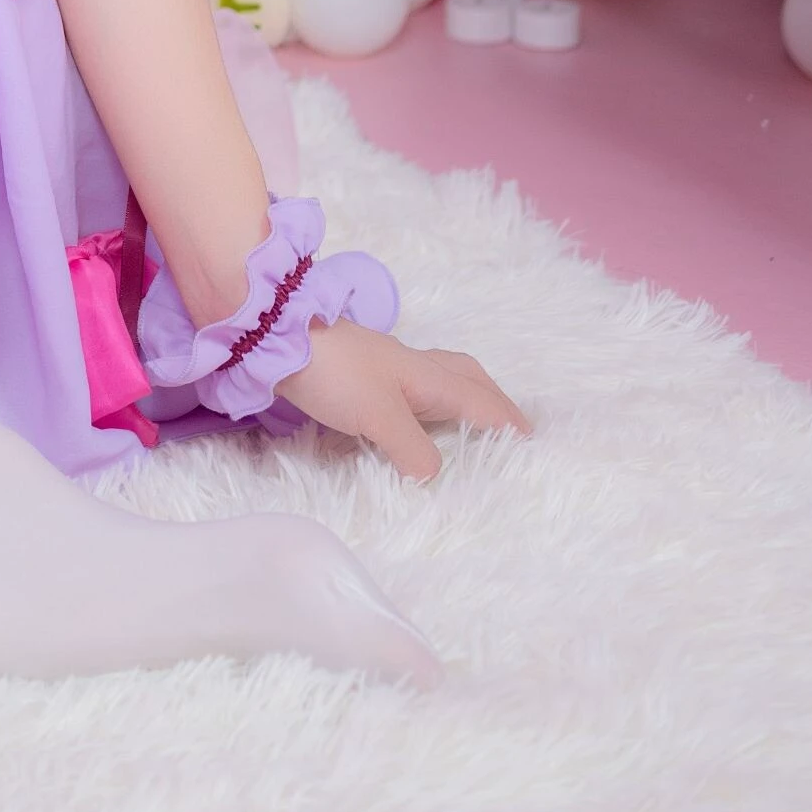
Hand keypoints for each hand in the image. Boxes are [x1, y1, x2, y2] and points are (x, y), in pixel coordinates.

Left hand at [274, 318, 531, 480]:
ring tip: (470, 423)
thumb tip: (436, 477)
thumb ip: (412, 449)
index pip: (480, 401)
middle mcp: (413, 367)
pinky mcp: (360, 372)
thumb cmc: (335, 372)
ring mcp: (385, 366)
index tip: (534, 442)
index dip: (506, 422)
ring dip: (462, 396)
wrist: (276, 335)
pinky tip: (414, 417)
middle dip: (493, 398)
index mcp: (427, 376)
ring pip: (439, 377)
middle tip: (512, 425)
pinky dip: (428, 400)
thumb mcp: (379, 416)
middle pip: (466, 376)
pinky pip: (411, 386)